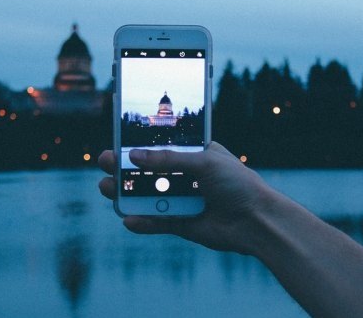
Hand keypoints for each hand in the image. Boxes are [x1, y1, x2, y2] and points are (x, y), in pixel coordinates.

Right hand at [98, 142, 277, 254]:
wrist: (257, 221)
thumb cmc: (238, 184)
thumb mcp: (204, 163)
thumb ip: (168, 159)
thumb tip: (133, 156)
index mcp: (194, 154)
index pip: (162, 145)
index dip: (139, 144)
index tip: (117, 139)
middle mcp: (186, 175)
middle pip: (148, 171)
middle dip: (125, 168)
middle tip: (105, 162)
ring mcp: (182, 200)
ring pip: (148, 196)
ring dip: (127, 194)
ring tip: (106, 189)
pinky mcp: (182, 223)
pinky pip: (157, 221)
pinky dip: (142, 222)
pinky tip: (129, 219)